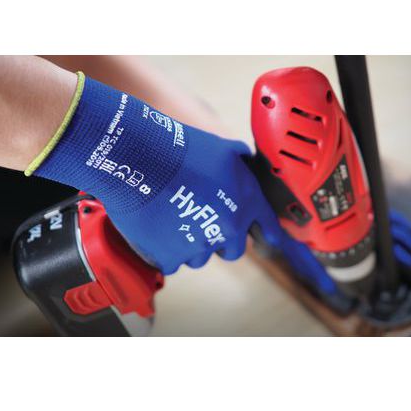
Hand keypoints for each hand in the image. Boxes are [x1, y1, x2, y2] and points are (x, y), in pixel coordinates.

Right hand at [30, 73, 288, 273]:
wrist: (140, 158)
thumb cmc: (180, 149)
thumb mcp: (222, 148)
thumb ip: (240, 159)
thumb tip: (246, 158)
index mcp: (246, 203)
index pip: (269, 230)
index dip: (266, 235)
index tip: (266, 242)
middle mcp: (228, 229)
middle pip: (233, 250)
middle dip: (221, 240)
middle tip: (201, 223)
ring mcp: (200, 246)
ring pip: (200, 257)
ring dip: (190, 245)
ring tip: (173, 219)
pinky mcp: (170, 257)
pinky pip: (172, 262)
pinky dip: (164, 251)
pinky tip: (156, 229)